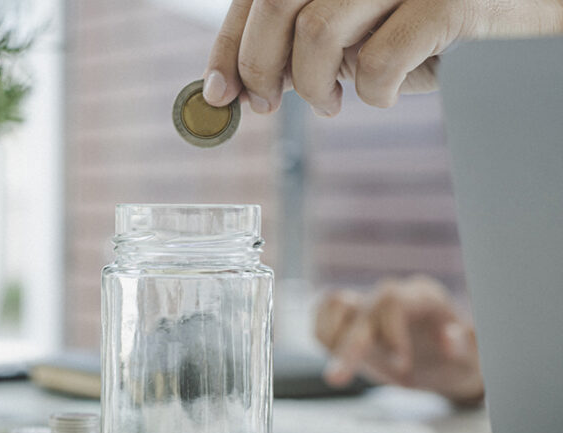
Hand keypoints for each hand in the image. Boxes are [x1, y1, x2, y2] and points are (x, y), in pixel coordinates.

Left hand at [202, 0, 562, 114]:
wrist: (541, 2)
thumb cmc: (451, 11)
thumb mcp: (374, 14)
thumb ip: (318, 32)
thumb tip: (254, 80)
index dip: (230, 41)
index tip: (219, 89)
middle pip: (277, 0)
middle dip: (259, 65)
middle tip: (266, 104)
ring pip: (317, 31)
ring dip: (312, 83)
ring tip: (330, 102)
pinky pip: (378, 62)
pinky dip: (374, 93)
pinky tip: (388, 93)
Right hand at [315, 276, 483, 404]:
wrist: (444, 366)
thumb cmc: (459, 360)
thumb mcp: (473, 359)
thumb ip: (464, 345)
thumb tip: (451, 337)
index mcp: (424, 298)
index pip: (394, 301)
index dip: (391, 332)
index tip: (400, 365)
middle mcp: (393, 297)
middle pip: (362, 309)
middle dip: (349, 347)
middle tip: (337, 379)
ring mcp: (370, 305)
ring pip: (335, 302)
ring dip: (332, 338)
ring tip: (337, 372)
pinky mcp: (351, 318)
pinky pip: (323, 311)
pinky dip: (322, 333)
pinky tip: (333, 358)